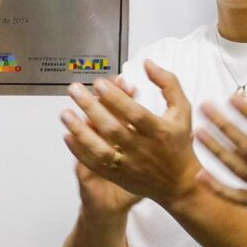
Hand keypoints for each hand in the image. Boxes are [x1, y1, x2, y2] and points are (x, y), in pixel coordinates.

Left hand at [60, 63, 205, 206]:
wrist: (179, 183)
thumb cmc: (179, 142)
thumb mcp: (182, 110)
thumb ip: (168, 84)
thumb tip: (147, 64)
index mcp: (159, 131)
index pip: (135, 114)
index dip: (116, 98)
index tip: (99, 83)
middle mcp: (143, 149)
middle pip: (113, 129)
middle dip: (91, 108)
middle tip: (73, 90)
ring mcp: (130, 165)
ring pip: (100, 150)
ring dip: (80, 131)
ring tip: (65, 113)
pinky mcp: (120, 177)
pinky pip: (96, 165)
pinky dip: (80, 152)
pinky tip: (68, 136)